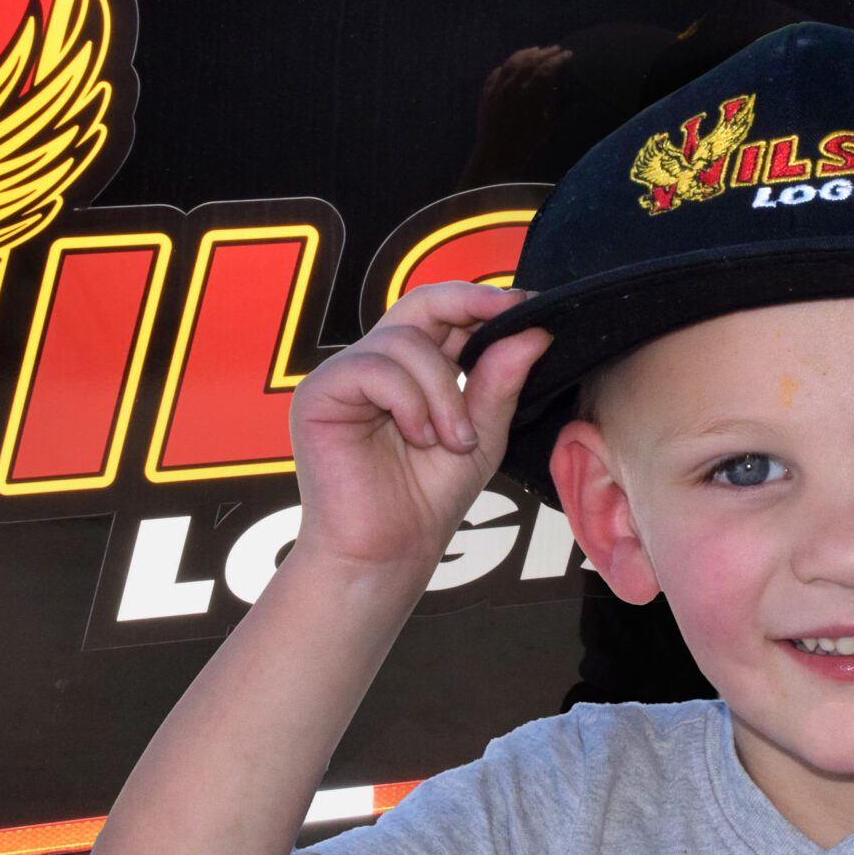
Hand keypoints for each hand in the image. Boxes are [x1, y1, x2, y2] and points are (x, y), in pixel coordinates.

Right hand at [289, 282, 552, 578]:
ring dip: (444, 391)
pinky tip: (420, 438)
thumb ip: (500, 383)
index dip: (481, 302)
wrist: (386, 553)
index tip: (526, 307)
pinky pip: (374, 369)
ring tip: (454, 440)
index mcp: (410, 370)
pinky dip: (409, 402)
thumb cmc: (426, 501)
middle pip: (419, 304)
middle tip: (511, 316)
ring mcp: (344, 376)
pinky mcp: (320, 394)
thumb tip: (534, 330)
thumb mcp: (480, 436)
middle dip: (469, 305)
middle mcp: (374, 365)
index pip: (442, 313)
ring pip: (405, 343)